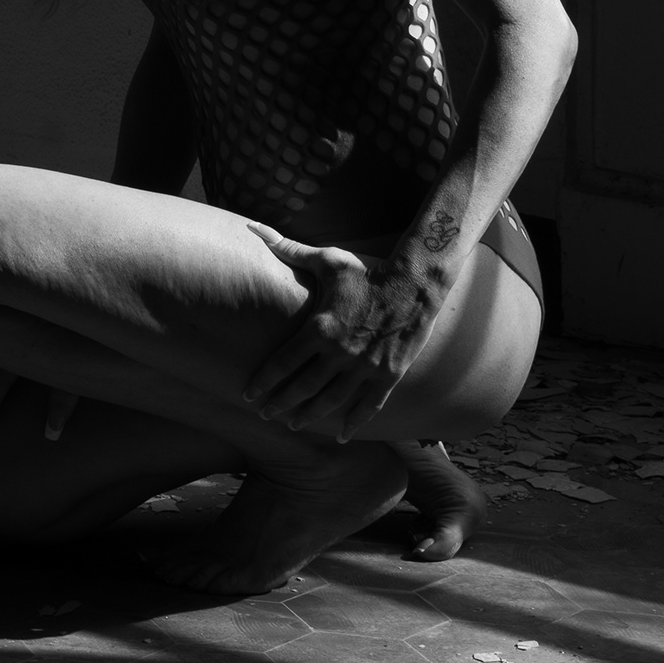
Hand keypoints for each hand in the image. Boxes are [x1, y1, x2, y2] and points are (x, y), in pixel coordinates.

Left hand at [241, 224, 442, 439]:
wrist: (415, 283)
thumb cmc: (367, 270)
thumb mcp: (327, 259)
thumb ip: (287, 248)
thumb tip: (252, 227)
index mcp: (320, 328)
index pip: (282, 363)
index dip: (263, 382)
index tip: (247, 395)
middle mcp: (339, 353)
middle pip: (302, 387)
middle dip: (280, 404)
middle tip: (266, 416)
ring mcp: (365, 368)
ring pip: (331, 401)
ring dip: (309, 416)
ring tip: (293, 426)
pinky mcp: (388, 375)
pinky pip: (368, 406)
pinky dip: (354, 423)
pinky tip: (340, 435)